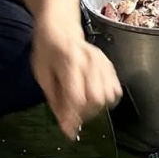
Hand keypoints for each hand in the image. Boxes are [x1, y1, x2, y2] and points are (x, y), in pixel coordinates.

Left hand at [31, 18, 121, 138]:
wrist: (60, 27)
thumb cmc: (47, 50)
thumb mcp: (42, 74)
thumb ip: (54, 100)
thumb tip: (66, 125)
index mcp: (69, 62)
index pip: (77, 97)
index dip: (73, 117)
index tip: (68, 130)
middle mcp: (90, 62)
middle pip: (97, 98)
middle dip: (85, 113)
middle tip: (74, 115)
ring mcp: (103, 62)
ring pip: (109, 95)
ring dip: (96, 107)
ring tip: (83, 106)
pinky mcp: (110, 64)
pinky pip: (116, 89)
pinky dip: (107, 99)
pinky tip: (94, 97)